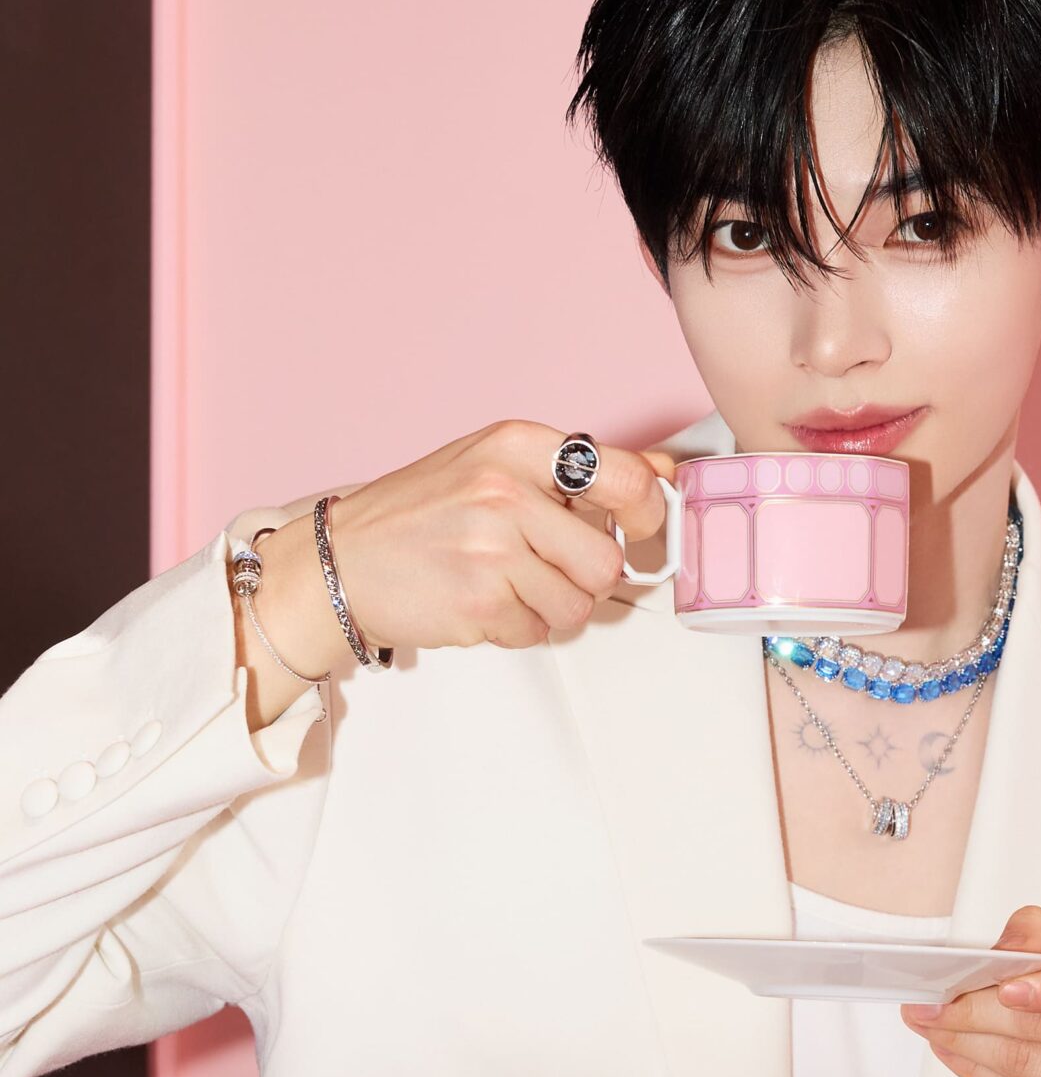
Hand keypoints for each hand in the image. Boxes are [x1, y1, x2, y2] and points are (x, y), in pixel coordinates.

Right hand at [236, 423, 675, 729]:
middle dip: (587, 578)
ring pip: (579, 605)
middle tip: (549, 570)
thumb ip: (578, 473)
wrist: (339, 561)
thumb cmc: (418, 515)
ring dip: (550, 608)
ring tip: (504, 585)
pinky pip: (539, 631)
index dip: (650, 515)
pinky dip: (517, 628)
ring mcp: (493, 548)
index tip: (645, 530)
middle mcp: (506, 490)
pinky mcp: (481, 602)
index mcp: (517, 445)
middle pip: (608, 560)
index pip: (628, 479)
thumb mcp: (495, 466)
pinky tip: (480, 602)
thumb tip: (666, 473)